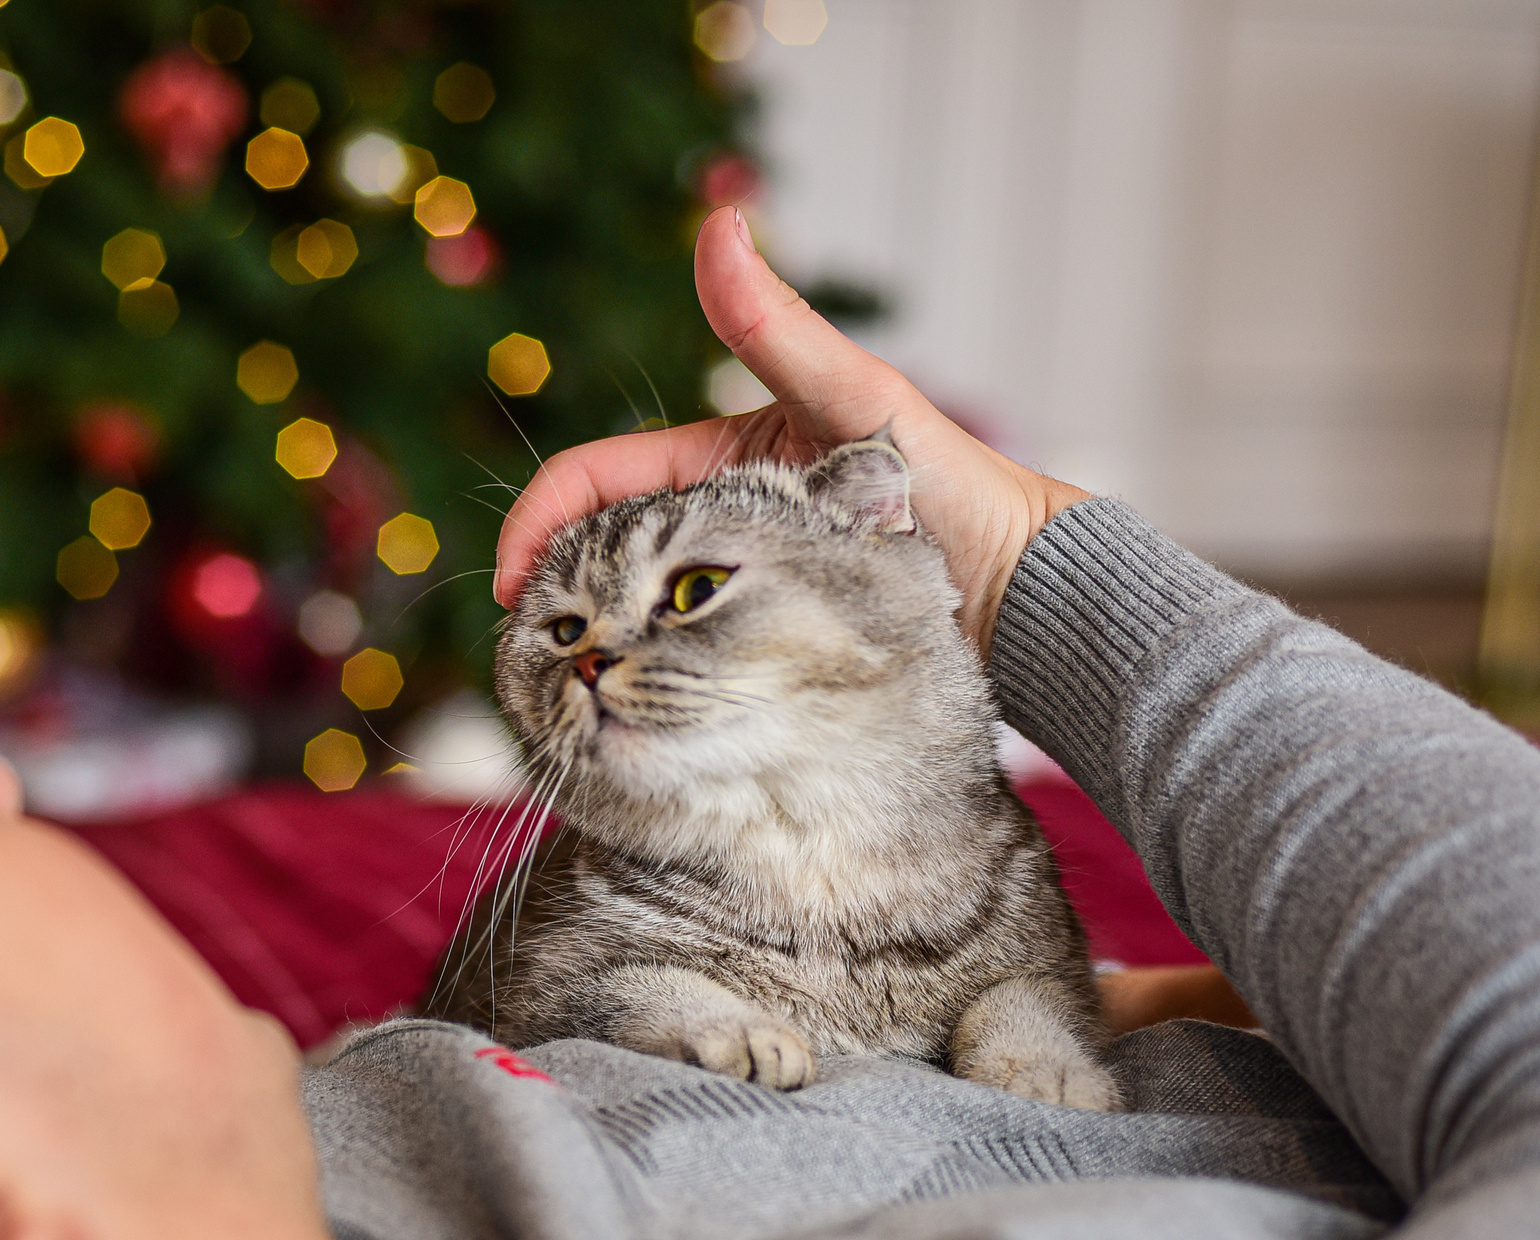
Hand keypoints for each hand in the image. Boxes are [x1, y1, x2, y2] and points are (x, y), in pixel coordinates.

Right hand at [493, 207, 1088, 656]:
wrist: (1023, 593)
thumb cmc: (956, 488)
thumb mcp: (860, 400)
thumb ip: (778, 328)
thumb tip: (719, 225)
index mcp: (720, 462)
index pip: (599, 481)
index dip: (542, 520)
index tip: (516, 581)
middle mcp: (717, 527)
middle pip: (600, 553)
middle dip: (553, 592)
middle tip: (531, 651)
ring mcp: (735, 592)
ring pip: (635, 616)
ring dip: (594, 646)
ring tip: (566, 696)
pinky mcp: (761, 652)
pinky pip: (685, 665)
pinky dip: (647, 684)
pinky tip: (630, 713)